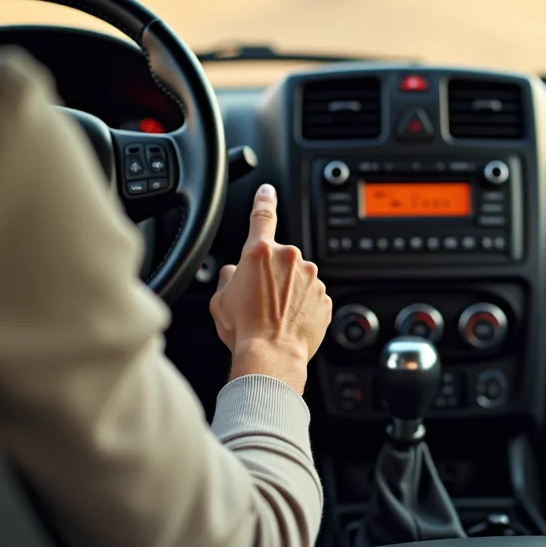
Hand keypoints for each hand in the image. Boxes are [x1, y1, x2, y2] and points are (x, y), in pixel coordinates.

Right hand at [210, 184, 331, 393]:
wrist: (272, 355)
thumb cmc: (244, 330)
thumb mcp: (220, 300)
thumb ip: (228, 276)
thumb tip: (234, 273)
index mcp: (260, 253)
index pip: (262, 216)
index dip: (264, 200)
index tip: (268, 191)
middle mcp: (289, 259)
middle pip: (278, 259)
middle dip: (270, 275)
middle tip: (258, 300)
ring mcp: (311, 278)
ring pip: (297, 279)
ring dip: (287, 292)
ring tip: (273, 316)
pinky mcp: (325, 297)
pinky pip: (311, 297)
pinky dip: (301, 307)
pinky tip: (288, 323)